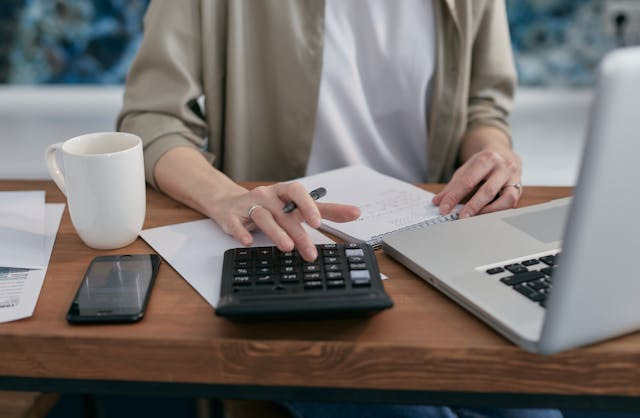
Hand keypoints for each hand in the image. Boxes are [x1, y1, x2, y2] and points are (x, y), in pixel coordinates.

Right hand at [209, 182, 359, 260]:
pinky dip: (241, 232)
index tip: (319, 222)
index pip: (298, 193)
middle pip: (284, 213)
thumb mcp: (296, 207)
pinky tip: (248, 241)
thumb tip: (355, 212)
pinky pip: (235, 223)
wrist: (229, 203)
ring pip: (262, 216)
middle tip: (310, 252)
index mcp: (284, 192)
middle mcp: (267, 196)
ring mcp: (248, 205)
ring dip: (275, 232)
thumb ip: (325, 210)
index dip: (308, 206)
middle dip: (298, 233)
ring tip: (287, 247)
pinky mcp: (231, 216)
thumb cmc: (270, 206)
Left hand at [432, 148, 521, 218]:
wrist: (503, 154)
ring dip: (488, 211)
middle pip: (487, 190)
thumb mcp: (466, 170)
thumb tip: (437, 202)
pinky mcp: (519, 188)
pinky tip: (485, 214)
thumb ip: (452, 186)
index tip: (443, 208)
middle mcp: (503, 167)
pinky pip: (511, 203)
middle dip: (472, 206)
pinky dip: (498, 211)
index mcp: (486, 158)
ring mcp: (514, 178)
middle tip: (459, 217)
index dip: (454, 196)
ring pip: (505, 198)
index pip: (468, 180)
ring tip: (473, 218)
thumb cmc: (482, 164)